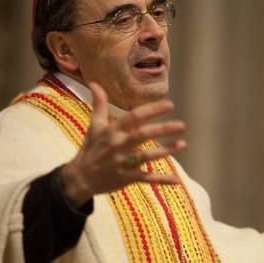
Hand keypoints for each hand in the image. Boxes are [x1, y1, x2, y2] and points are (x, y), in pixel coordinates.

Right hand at [60, 82, 186, 206]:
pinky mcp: (127, 178)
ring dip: (166, 151)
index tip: (170, 104)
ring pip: (148, 157)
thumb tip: (93, 82)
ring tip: (183, 144)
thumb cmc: (91, 148)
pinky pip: (147, 179)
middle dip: (162, 130)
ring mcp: (123, 163)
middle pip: (143, 135)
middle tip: (182, 125)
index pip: (134, 117)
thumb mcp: (94, 126)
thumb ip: (99, 104)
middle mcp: (118, 146)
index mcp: (113, 131)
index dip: (152, 110)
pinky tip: (177, 180)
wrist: (80, 178)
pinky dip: (162, 180)